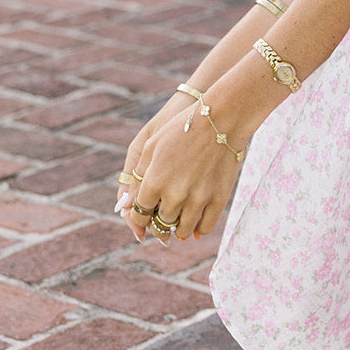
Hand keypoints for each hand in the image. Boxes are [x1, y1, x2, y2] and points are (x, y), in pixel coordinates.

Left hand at [117, 93, 242, 243]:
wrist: (223, 118)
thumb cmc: (183, 128)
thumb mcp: (151, 145)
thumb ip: (138, 177)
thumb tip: (126, 206)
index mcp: (154, 182)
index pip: (139, 214)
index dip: (139, 217)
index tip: (145, 212)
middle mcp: (174, 195)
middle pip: (160, 225)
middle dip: (158, 222)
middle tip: (162, 214)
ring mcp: (198, 199)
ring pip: (182, 231)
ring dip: (177, 228)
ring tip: (178, 219)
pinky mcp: (219, 199)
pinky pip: (205, 228)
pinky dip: (198, 230)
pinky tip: (196, 222)